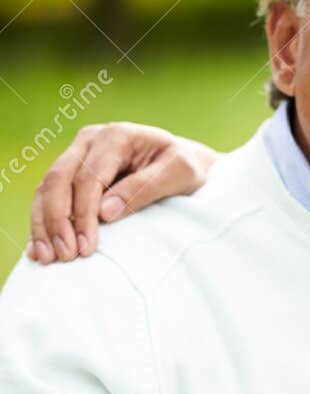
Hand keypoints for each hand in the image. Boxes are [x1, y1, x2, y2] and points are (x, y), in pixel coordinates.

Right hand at [28, 122, 215, 263]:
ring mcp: (77, 153)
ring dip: (43, 224)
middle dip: (57, 221)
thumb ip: (144, 189)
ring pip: (46, 188)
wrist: (186, 160)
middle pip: (58, 180)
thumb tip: (104, 213)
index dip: (83, 214)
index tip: (86, 247)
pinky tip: (38, 247)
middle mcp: (90, 140)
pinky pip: (46, 195)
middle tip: (65, 256)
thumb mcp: (180, 174)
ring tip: (46, 257)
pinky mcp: (71, 170)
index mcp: (116, 136)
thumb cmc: (186, 167)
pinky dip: (42, 221)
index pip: (89, 177)